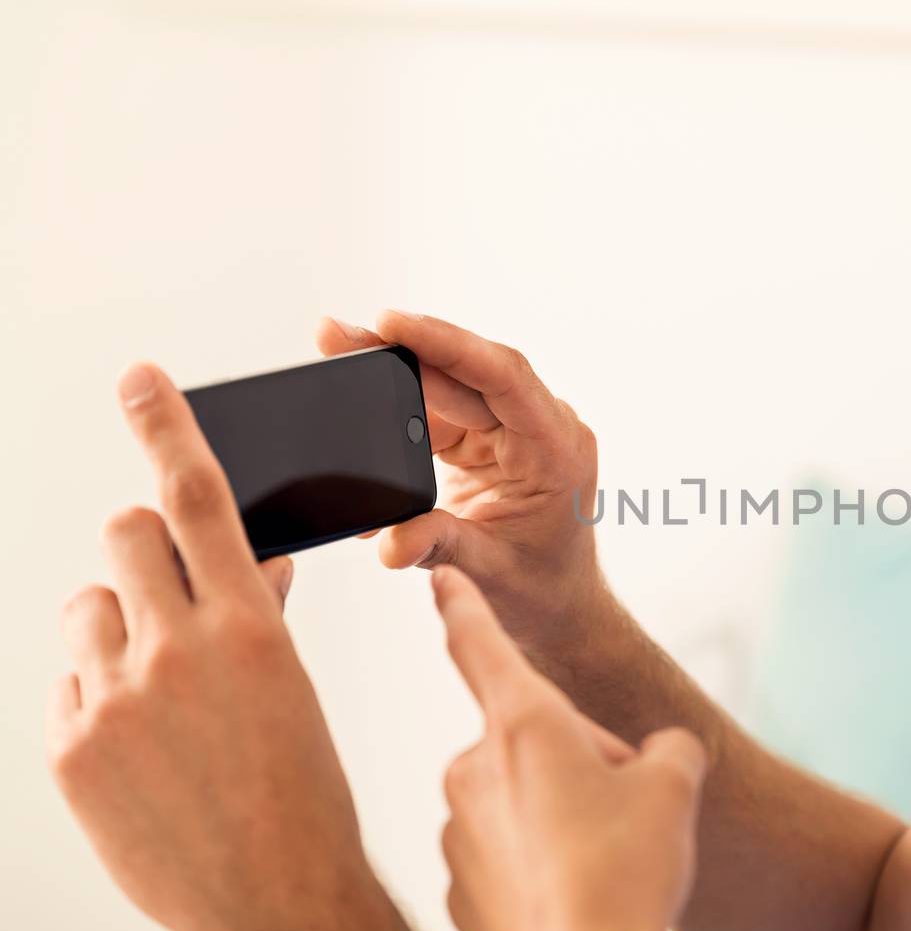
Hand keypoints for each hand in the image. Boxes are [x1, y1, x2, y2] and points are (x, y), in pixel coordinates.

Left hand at [50, 364, 387, 930]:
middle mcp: (172, 653)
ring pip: (87, 606)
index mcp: (248, 629)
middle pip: (127, 535)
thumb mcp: (295, 688)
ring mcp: (111, 701)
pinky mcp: (69, 747)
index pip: (199, 498)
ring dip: (118, 626)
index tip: (140, 379)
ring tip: (157, 687)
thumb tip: (247, 558)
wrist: (271, 897)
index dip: (167, 426)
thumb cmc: (301, 792)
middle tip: (168, 584)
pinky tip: (140, 742)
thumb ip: (259, 611)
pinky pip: (66, 682)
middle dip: (147, 546)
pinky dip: (96, 693)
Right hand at [316, 312, 604, 656]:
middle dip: (400, 352)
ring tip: (335, 353)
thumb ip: (443, 547)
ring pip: (447, 383)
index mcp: (557, 449)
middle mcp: (541, 426)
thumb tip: (392, 541)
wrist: (557, 607)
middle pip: (465, 372)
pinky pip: (438, 408)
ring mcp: (512, 428)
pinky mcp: (485, 437)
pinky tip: (355, 396)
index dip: (447, 344)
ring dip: (392, 371)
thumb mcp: (491, 572)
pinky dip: (397, 407)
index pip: (504, 377)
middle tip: (334, 336)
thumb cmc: (541, 590)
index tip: (391, 323)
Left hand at [432, 565, 706, 930]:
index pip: (479, 642)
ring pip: (520, 799)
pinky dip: (539, 866)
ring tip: (603, 860)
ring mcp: (459, 829)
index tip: (440, 578)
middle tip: (623, 810)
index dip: (463, 603)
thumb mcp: (675, 786)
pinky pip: (505, 855)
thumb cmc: (627, 870)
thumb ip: (666, 749)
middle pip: (533, 738)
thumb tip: (657, 756)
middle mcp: (475, 767)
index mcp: (524, 723)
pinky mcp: (458, 887)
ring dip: (560, 813)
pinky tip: (575, 894)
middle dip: (579, 761)